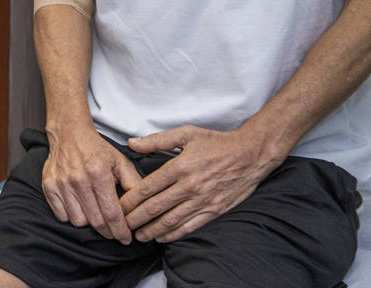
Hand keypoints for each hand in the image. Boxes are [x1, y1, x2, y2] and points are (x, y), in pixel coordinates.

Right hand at [42, 124, 142, 242]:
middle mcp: (78, 179)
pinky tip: (80, 206)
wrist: (69, 133)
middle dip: (108, 232)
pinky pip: (62, 216)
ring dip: (89, 222)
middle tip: (115, 232)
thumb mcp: (121, 162)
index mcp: (99, 173)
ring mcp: (61, 183)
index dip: (121, 231)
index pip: (112, 213)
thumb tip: (145, 206)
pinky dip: (72, 216)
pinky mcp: (48, 186)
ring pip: (78, 221)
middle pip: (96, 221)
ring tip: (95, 212)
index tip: (126, 239)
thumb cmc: (97, 149)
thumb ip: (134, 183)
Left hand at [120, 125, 281, 242]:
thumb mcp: (186, 133)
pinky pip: (190, 226)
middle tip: (123, 225)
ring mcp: (202, 200)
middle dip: (136, 218)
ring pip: (171, 220)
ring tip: (139, 235)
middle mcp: (189, 186)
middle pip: (155, 207)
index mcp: (179, 167)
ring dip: (152, 230)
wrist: (250, 155)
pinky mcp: (214, 210)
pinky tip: (162, 237)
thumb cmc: (217, 142)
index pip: (148, 188)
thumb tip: (132, 143)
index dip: (130, 200)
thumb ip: (157, 140)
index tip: (119, 206)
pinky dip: (174, 234)